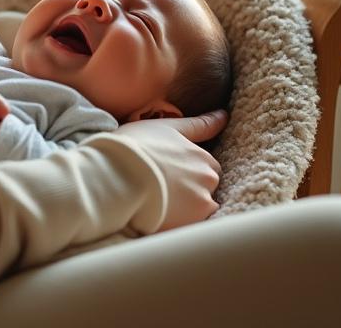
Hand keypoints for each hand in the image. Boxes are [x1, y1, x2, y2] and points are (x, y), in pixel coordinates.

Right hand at [114, 109, 226, 231]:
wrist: (116, 173)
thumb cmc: (136, 145)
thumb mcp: (167, 127)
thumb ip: (199, 125)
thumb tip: (224, 115)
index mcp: (201, 155)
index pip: (208, 166)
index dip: (189, 171)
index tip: (171, 175)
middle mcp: (207, 177)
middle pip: (206, 187)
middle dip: (192, 189)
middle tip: (163, 190)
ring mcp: (202, 200)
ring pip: (201, 208)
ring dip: (187, 209)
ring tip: (160, 206)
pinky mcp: (192, 222)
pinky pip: (193, 226)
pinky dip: (182, 223)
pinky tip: (162, 218)